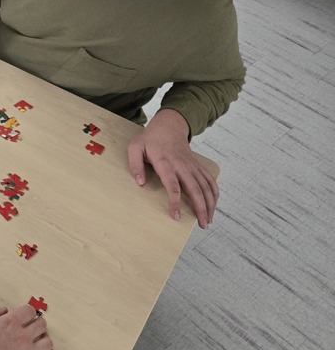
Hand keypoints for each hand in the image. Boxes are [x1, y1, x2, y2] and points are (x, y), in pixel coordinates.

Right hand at [0, 305, 53, 349]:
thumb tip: (5, 310)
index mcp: (9, 323)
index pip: (29, 311)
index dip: (28, 311)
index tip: (27, 314)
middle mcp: (22, 337)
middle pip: (41, 325)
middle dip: (38, 322)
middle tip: (34, 325)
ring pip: (47, 343)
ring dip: (45, 338)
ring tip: (40, 339)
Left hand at [127, 108, 218, 227]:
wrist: (169, 125)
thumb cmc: (150, 139)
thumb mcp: (135, 148)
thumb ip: (135, 165)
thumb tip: (140, 183)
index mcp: (165, 163)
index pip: (173, 185)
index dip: (175, 202)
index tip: (176, 216)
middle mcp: (182, 165)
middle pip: (195, 189)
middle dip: (200, 208)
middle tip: (201, 224)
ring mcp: (192, 165)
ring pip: (206, 186)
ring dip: (210, 204)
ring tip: (208, 221)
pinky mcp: (197, 166)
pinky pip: (209, 180)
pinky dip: (214, 193)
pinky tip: (213, 205)